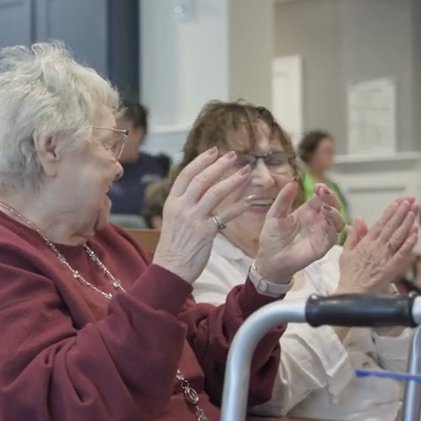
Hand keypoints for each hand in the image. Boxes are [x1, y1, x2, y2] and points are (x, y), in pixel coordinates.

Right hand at [153, 147, 253, 282]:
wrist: (170, 268)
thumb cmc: (173, 246)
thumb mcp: (172, 220)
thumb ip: (184, 204)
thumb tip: (197, 190)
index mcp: (172, 203)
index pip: (186, 175)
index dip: (201, 161)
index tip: (213, 151)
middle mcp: (181, 207)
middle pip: (202, 179)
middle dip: (219, 165)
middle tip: (234, 156)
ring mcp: (193, 219)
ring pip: (215, 193)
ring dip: (232, 180)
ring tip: (245, 172)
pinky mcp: (205, 232)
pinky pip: (226, 214)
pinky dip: (239, 206)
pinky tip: (250, 200)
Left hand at [252, 182, 346, 283]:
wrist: (269, 258)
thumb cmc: (272, 237)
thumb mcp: (274, 214)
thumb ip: (284, 199)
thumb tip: (294, 181)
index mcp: (308, 211)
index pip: (321, 197)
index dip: (323, 190)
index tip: (319, 186)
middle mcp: (318, 220)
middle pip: (333, 207)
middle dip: (331, 199)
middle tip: (323, 193)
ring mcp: (321, 234)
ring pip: (337, 222)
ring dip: (334, 214)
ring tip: (324, 208)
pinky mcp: (321, 247)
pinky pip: (332, 238)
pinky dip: (332, 230)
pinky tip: (326, 224)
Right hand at [336, 197, 418, 294]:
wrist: (352, 292)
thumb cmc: (348, 274)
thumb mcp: (346, 252)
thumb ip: (353, 235)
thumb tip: (358, 220)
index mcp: (365, 243)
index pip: (380, 223)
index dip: (390, 211)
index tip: (398, 202)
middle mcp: (376, 247)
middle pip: (391, 226)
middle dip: (401, 212)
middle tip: (410, 200)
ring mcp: (384, 257)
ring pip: (397, 236)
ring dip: (406, 222)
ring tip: (414, 210)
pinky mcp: (391, 267)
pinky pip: (402, 253)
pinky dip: (409, 242)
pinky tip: (415, 232)